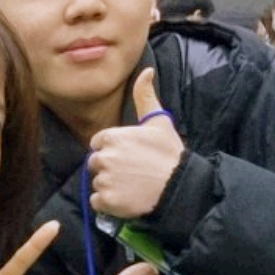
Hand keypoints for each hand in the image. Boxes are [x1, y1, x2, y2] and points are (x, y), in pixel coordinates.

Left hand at [86, 69, 184, 220]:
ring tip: (132, 185)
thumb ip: (145, 96)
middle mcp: (104, 157)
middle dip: (109, 167)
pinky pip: (97, 202)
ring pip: (97, 182)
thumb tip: (146, 71)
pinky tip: (125, 199)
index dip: (112, 150)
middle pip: (96, 163)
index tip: (128, 156)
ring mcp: (104, 179)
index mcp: (112, 137)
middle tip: (131, 172)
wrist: (179, 186)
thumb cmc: (169, 154)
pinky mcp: (106, 200)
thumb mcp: (158, 121)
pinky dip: (107, 203)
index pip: (98, 143)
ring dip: (109, 185)